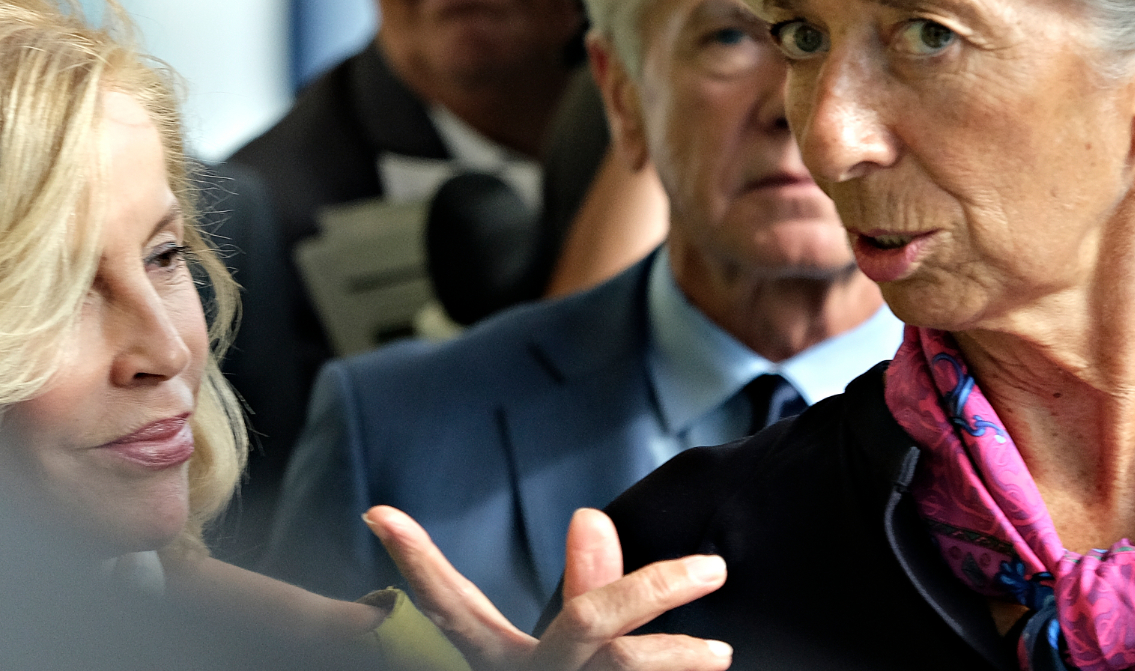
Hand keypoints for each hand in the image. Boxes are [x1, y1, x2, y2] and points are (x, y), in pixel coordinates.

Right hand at [364, 505, 731, 670]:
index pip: (453, 605)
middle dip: (655, 587)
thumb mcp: (564, 656)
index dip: (418, 562)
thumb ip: (585, 591)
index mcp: (498, 665)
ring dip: (679, 655)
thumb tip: (590, 516)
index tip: (379, 515)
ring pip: (626, 667)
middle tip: (712, 569)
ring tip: (718, 655)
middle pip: (586, 620)